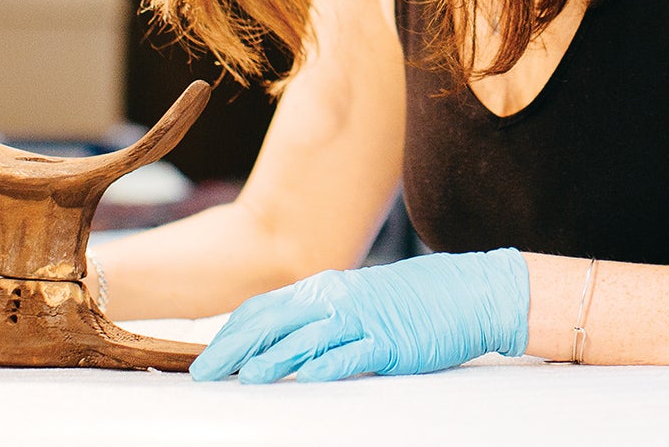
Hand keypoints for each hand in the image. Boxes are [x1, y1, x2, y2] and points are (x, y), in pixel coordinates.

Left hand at [189, 248, 528, 383]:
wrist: (464, 292)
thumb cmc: (407, 301)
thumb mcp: (353, 301)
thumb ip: (316, 317)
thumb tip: (274, 341)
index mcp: (323, 289)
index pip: (263, 309)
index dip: (230, 334)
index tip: (205, 359)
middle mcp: (335, 300)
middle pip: (273, 322)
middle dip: (234, 350)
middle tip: (204, 374)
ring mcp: (362, 320)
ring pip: (306, 338)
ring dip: (271, 359)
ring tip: (244, 379)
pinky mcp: (389, 342)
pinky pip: (351, 353)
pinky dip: (325, 365)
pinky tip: (304, 378)